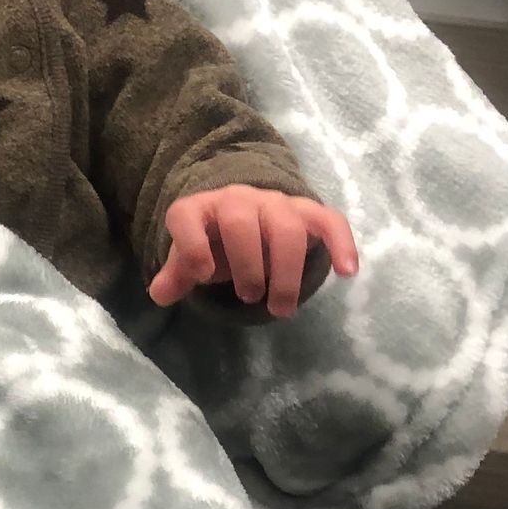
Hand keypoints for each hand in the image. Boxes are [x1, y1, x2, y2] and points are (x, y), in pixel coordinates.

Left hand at [149, 186, 358, 318]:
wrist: (247, 213)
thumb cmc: (215, 243)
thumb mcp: (191, 258)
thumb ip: (178, 274)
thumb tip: (160, 294)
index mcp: (200, 209)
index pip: (186, 216)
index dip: (191, 245)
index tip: (203, 276)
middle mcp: (238, 200)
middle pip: (242, 221)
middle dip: (247, 265)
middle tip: (249, 298)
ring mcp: (276, 203)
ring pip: (286, 225)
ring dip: (286, 270)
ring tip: (280, 308)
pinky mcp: (308, 212)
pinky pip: (329, 220)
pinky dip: (342, 243)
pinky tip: (347, 272)